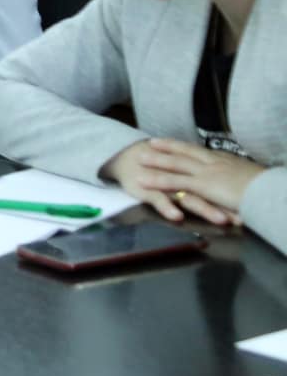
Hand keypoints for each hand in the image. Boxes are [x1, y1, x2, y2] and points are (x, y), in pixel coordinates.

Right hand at [106, 137, 264, 226]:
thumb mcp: (180, 170)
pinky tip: (177, 217)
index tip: (248, 209)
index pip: (215, 185)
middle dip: (224, 205)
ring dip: (205, 208)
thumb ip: (197, 178)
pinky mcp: (147, 189)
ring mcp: (165, 184)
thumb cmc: (157, 166)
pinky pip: (158, 200)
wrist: (126, 155)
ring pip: (188, 197)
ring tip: (219, 220)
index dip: (231, 197)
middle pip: (207, 193)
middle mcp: (182, 178)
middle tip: (240, 219)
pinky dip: (167, 208)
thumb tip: (222, 193)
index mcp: (191, 172)